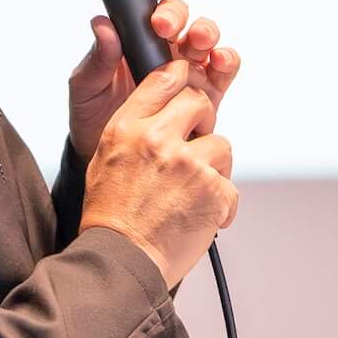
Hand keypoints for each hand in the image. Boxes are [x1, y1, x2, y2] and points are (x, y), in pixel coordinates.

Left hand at [65, 0, 241, 159]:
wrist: (110, 159)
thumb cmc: (94, 118)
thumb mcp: (85, 88)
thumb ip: (97, 59)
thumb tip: (102, 25)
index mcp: (134, 36)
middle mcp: (164, 46)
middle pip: (181, 14)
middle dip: (176, 12)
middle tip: (162, 26)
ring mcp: (187, 67)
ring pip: (206, 36)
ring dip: (205, 32)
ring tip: (195, 42)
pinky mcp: (206, 92)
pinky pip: (224, 68)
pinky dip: (225, 59)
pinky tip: (216, 61)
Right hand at [78, 60, 238, 289]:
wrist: (122, 259)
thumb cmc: (111, 215)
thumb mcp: (107, 157)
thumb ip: (135, 127)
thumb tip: (162, 111)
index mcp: (128, 127)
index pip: (165, 78)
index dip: (183, 79)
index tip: (188, 90)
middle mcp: (158, 139)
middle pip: (200, 102)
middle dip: (203, 121)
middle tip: (195, 145)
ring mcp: (189, 164)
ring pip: (221, 145)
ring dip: (214, 167)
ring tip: (193, 193)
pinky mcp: (213, 191)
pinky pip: (230, 185)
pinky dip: (221, 204)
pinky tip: (201, 215)